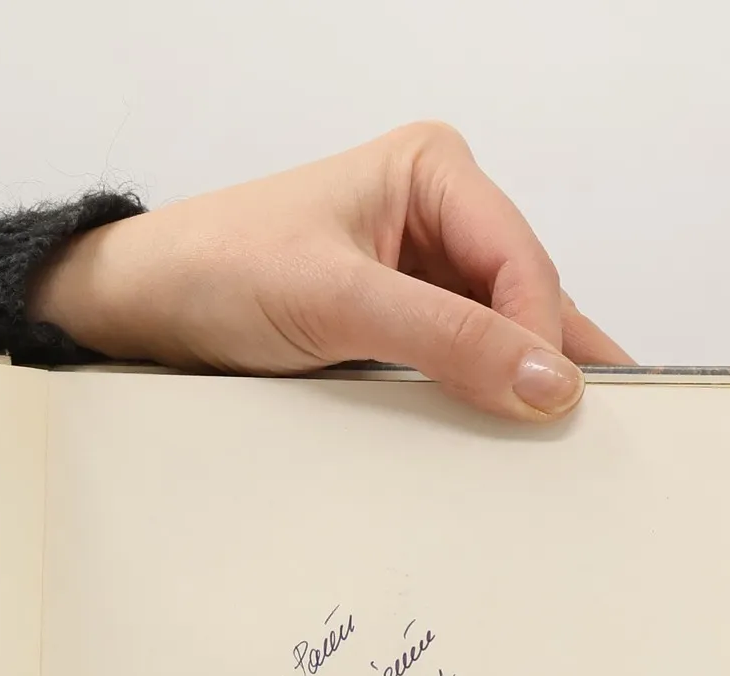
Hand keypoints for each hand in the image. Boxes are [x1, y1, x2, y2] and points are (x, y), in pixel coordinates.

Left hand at [31, 121, 631, 420]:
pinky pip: (451, 361)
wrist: (141, 307)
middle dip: (544, 360)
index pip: (520, 258)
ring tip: (558, 448)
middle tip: (588, 435)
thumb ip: (446, 341)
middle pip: (519, 295)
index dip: (545, 331)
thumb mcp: (338, 304)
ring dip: (513, 385)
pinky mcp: (388, 323)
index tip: (561, 403)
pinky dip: (472, 397)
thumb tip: (545, 380)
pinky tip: (496, 437)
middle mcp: (434, 214)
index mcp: (432, 172)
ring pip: (492, 334)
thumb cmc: (219, 273)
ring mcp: (413, 271)